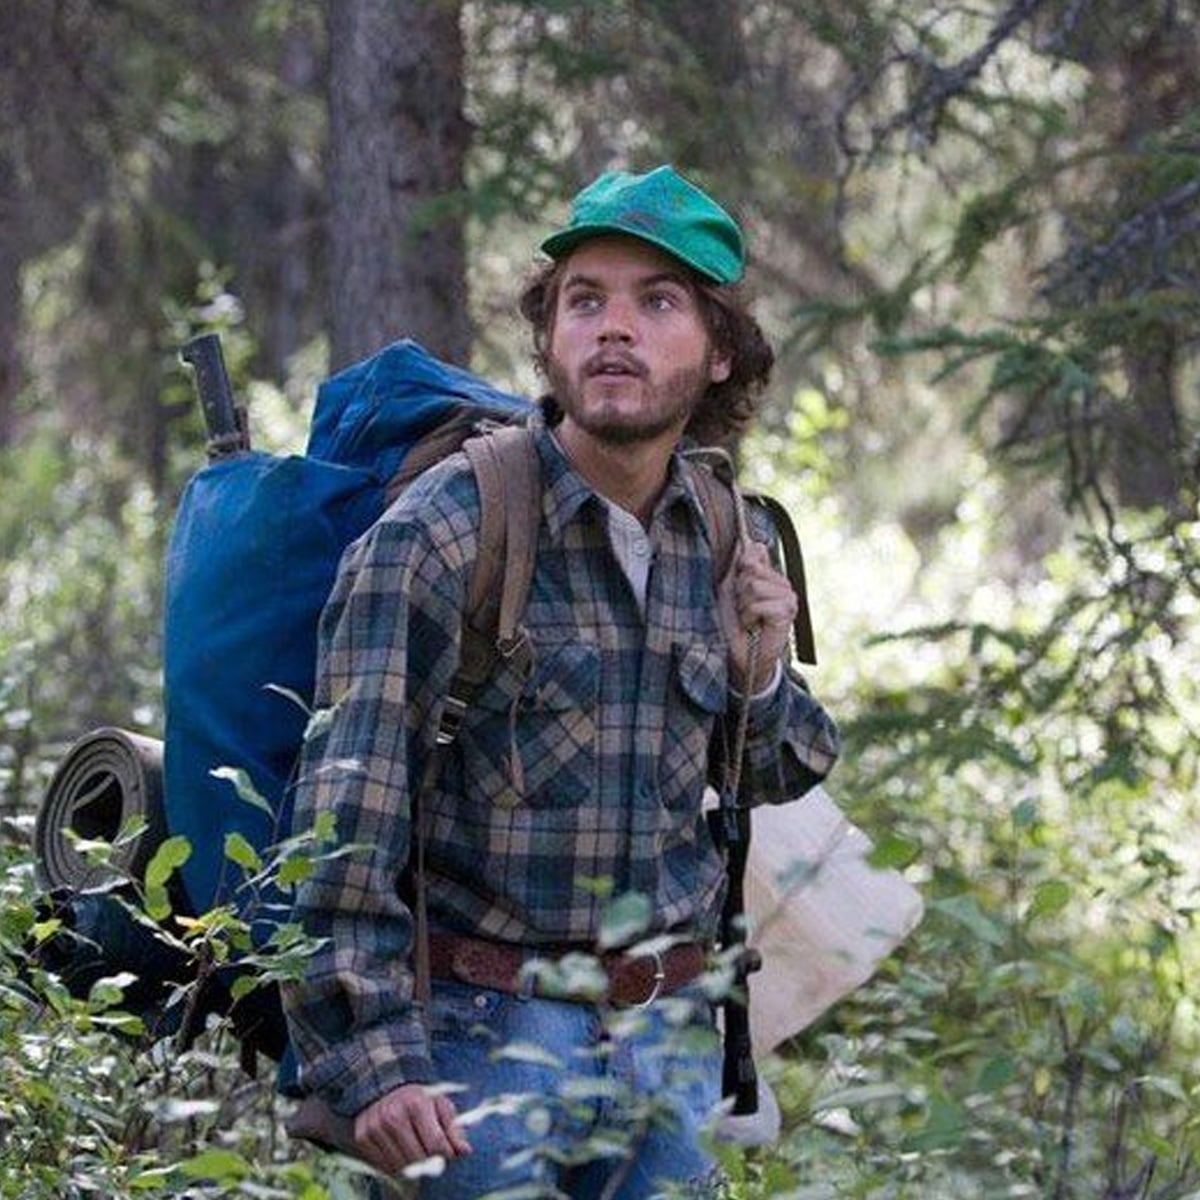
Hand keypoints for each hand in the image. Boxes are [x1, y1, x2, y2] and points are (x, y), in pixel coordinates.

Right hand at [353, 1082, 471, 1174]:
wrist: (383, 1084)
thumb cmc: (418, 1098)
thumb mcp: (439, 1104)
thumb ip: (454, 1128)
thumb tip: (465, 1151)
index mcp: (416, 1103)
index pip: (435, 1144)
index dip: (446, 1154)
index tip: (448, 1153)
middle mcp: (393, 1115)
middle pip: (418, 1158)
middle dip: (429, 1160)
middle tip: (432, 1153)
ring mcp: (375, 1127)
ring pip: (401, 1165)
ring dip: (412, 1164)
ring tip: (416, 1149)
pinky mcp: (362, 1137)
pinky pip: (384, 1166)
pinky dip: (395, 1165)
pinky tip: (400, 1151)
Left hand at [722, 540, 797, 693]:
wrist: (740, 653)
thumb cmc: (734, 622)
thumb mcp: (730, 588)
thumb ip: (739, 566)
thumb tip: (751, 541)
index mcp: (770, 575)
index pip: (756, 550)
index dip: (741, 565)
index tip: (737, 584)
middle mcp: (783, 583)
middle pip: (751, 567)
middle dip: (738, 589)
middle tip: (742, 607)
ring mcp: (788, 597)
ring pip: (754, 585)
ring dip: (743, 605)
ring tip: (748, 618)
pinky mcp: (788, 612)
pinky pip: (760, 603)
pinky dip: (750, 616)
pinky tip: (754, 626)